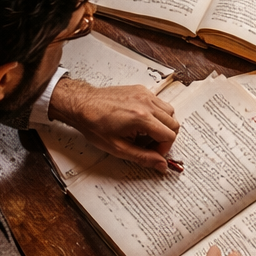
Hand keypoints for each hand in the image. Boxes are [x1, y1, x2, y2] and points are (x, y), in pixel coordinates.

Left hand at [49, 78, 178, 173]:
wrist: (82, 105)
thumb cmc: (95, 125)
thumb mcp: (118, 148)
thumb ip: (143, 157)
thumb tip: (162, 165)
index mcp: (142, 119)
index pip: (170, 136)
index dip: (163, 149)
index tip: (152, 153)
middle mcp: (147, 104)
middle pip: (174, 123)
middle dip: (166, 138)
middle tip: (150, 145)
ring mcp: (145, 94)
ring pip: (169, 111)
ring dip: (163, 125)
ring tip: (146, 133)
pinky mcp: (141, 90)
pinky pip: (159, 103)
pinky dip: (157, 114)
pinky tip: (142, 121)